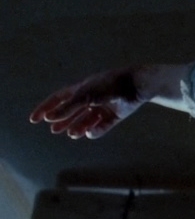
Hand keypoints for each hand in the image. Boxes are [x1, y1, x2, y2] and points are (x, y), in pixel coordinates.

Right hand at [29, 67, 147, 138]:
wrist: (136, 85)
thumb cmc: (108, 85)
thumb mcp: (85, 95)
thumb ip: (68, 108)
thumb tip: (49, 119)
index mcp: (81, 88)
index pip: (58, 99)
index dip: (45, 108)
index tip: (34, 119)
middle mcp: (91, 98)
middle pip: (71, 112)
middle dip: (62, 121)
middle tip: (55, 131)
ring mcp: (103, 107)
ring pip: (86, 120)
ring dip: (77, 127)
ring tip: (72, 134)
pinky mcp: (115, 115)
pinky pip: (102, 126)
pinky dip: (96, 130)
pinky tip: (89, 132)